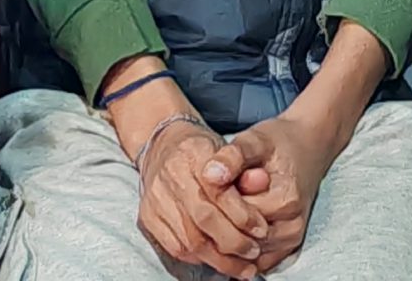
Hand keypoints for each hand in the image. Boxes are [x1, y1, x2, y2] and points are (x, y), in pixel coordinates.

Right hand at [133, 113, 271, 279]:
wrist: (162, 145)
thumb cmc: (202, 150)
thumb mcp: (227, 148)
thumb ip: (245, 168)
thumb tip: (264, 183)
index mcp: (194, 152)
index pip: (219, 191)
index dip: (243, 215)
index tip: (261, 230)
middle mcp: (170, 175)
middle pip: (203, 218)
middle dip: (234, 242)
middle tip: (254, 252)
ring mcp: (155, 199)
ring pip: (189, 240)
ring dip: (220, 259)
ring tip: (242, 266)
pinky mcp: (147, 217)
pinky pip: (175, 248)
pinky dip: (200, 259)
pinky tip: (218, 261)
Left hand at [202, 105, 350, 269]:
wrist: (309, 147)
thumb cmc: (280, 143)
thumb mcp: (255, 139)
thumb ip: (232, 156)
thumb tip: (210, 175)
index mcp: (286, 199)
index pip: (237, 214)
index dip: (219, 199)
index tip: (213, 181)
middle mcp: (292, 226)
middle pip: (240, 236)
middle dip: (223, 218)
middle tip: (218, 194)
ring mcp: (290, 240)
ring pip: (245, 252)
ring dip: (230, 234)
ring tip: (227, 205)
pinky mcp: (286, 248)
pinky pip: (254, 260)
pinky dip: (240, 247)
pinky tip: (232, 223)